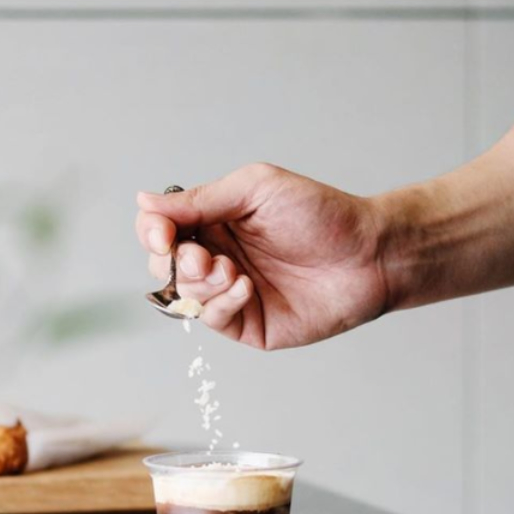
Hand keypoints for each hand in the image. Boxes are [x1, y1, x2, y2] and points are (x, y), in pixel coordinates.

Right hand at [135, 164, 387, 348]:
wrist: (369, 253)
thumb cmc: (320, 213)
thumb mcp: (254, 189)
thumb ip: (199, 200)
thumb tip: (144, 202)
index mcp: (214, 221)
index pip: (161, 230)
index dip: (152, 232)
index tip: (162, 234)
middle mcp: (217, 257)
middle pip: (163, 266)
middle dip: (174, 262)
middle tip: (201, 257)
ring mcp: (231, 293)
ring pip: (183, 296)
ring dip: (198, 283)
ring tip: (230, 270)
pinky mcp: (249, 324)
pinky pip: (213, 320)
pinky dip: (220, 303)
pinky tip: (244, 287)